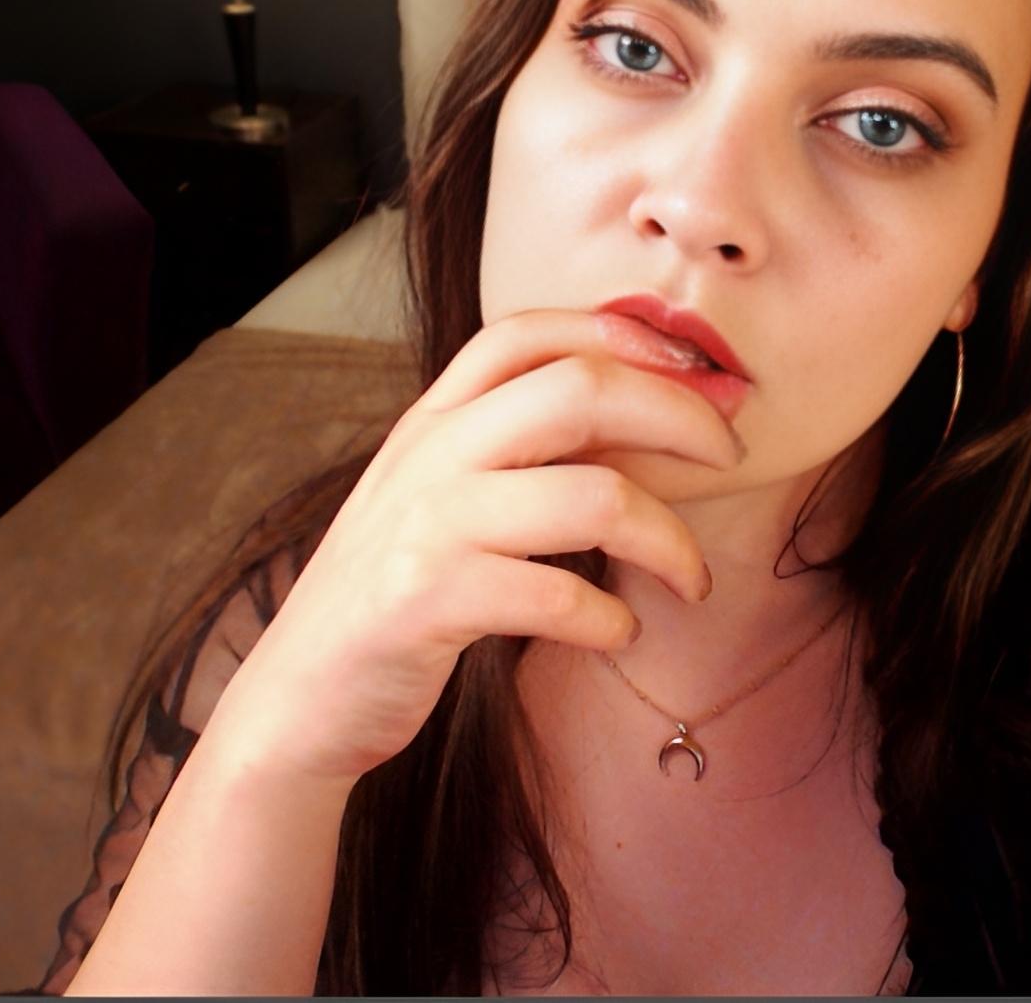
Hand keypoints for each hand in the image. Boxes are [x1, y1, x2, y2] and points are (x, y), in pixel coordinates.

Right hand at [203, 307, 744, 783]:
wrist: (300, 698)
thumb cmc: (398, 596)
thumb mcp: (445, 500)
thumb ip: (519, 453)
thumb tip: (654, 421)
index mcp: (433, 418)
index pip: (531, 331)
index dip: (626, 335)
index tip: (698, 369)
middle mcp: (429, 453)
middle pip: (581, 390)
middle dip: (679, 414)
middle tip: (730, 455)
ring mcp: (426, 523)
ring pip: (593, 495)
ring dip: (670, 540)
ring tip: (692, 579)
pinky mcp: (427, 600)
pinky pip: (557, 596)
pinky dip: (610, 619)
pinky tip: (618, 633)